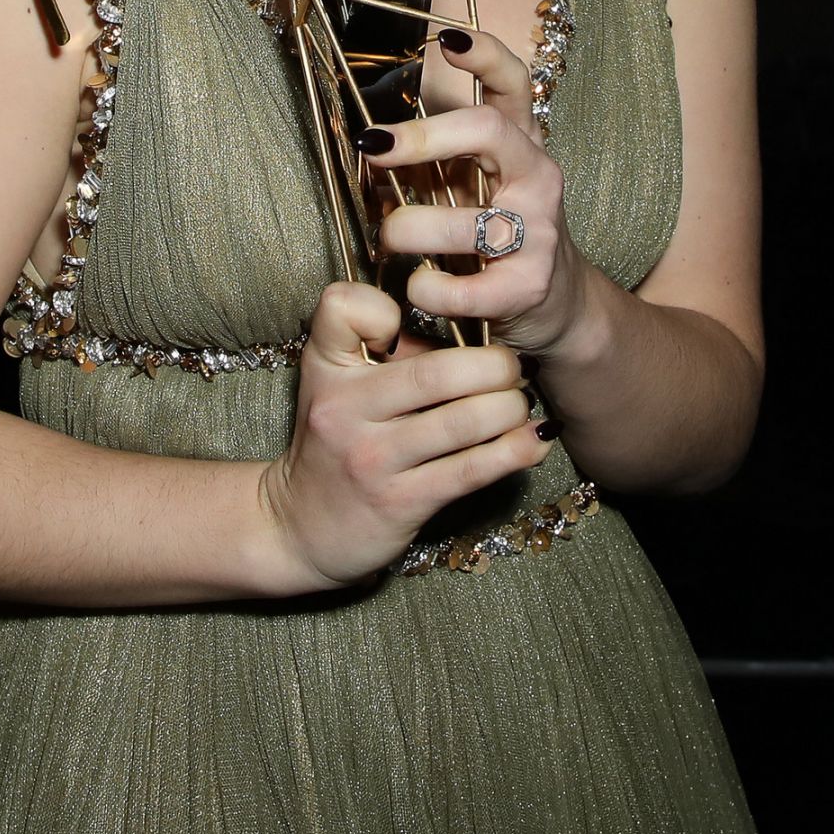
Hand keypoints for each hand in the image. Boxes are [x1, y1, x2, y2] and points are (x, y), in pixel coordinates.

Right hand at [259, 278, 551, 591]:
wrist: (300, 526)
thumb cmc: (333, 439)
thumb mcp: (332, 381)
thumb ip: (379, 349)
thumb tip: (464, 332)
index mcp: (326, 366)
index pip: (343, 308)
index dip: (383, 307)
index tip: (417, 323)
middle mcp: (343, 409)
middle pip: (435, 373)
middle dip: (493, 367)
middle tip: (514, 366)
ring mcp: (372, 458)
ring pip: (461, 422)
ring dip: (509, 409)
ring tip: (522, 402)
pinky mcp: (399, 503)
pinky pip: (469, 471)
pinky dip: (512, 452)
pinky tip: (533, 441)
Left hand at [362, 29, 585, 357]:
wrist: (554, 303)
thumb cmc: (494, 233)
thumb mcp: (470, 184)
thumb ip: (426, 160)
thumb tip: (365, 144)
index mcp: (519, 144)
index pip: (512, 84)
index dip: (484, 55)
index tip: (447, 37)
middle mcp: (537, 176)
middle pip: (488, 130)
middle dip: (422, 136)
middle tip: (374, 148)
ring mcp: (539, 231)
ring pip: (463, 221)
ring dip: (408, 230)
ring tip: (391, 240)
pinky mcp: (529, 285)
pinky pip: (464, 289)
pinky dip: (428, 289)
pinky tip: (418, 288)